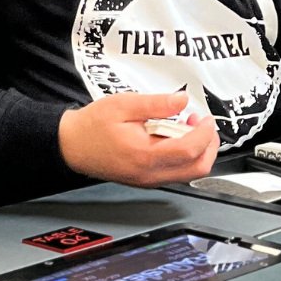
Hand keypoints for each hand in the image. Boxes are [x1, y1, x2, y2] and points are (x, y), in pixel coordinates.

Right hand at [57, 92, 219, 187]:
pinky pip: (176, 172)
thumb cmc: (93, 126)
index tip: (205, 117)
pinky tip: (173, 136)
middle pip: (197, 168)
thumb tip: (182, 100)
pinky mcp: (147, 179)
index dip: (204, 133)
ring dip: (197, 149)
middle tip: (200, 122)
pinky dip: (184, 155)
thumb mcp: (124, 104)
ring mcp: (149, 180)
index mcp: (144, 156)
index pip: (190, 150)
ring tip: (185, 126)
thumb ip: (156, 103)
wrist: (72, 146)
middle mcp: (149, 174)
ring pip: (189, 173)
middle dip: (208, 145)